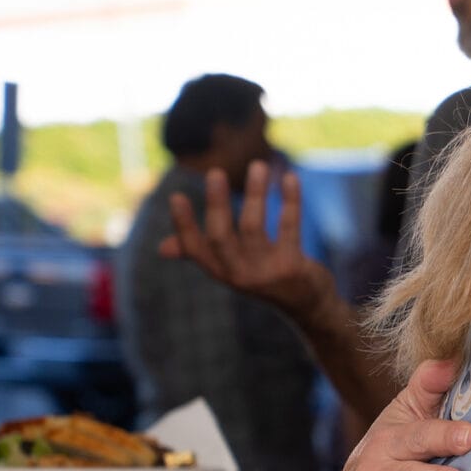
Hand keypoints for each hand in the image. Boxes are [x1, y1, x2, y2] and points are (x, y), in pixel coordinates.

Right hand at [158, 159, 332, 317]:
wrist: (309, 305)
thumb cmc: (265, 277)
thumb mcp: (232, 269)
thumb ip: (201, 254)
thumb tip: (161, 249)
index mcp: (220, 270)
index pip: (194, 248)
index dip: (184, 224)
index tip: (177, 196)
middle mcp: (238, 274)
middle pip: (220, 237)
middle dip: (216, 204)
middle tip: (216, 172)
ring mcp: (266, 272)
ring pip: (254, 227)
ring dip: (255, 193)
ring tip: (259, 165)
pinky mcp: (292, 267)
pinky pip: (288, 227)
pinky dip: (290, 200)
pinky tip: (290, 178)